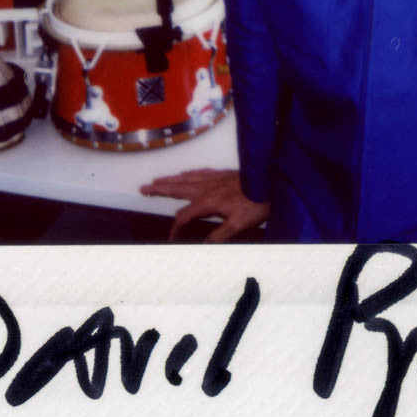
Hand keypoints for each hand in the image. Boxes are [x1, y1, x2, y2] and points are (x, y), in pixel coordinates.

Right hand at [140, 168, 269, 242]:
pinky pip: (200, 171)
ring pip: (187, 178)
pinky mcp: (223, 173)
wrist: (272, 183)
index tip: (171, 237)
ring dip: (171, 179)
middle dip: (159, 189)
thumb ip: (218, 235)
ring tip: (158, 180)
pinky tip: (186, 173)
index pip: (184, 215)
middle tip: (144, 188)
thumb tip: (201, 245)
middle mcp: (207, 186)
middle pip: (178, 188)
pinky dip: (189, 173)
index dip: (175, 228)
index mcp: (208, 201)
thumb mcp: (238, 225)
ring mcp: (214, 178)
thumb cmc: (257, 203)